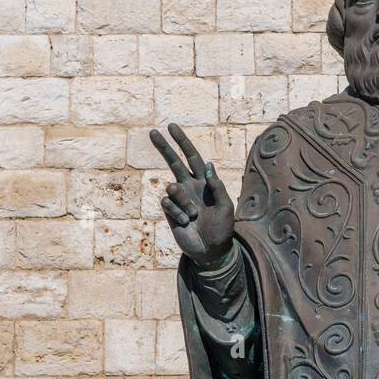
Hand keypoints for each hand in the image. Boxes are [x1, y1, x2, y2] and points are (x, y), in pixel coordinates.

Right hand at [150, 123, 234, 268]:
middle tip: (152, 132)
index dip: (182, 142)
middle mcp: (190, 187)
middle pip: (173, 162)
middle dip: (164, 147)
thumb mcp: (225, 206)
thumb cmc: (222, 229)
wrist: (212, 251)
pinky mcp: (170, 212)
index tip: (172, 127)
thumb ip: (216, 185)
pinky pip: (167, 203)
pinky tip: (187, 222)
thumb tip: (207, 163)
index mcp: (204, 183)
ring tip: (194, 215)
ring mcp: (179, 199)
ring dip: (183, 201)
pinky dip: (178, 212)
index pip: (192, 158)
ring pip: (172, 187)